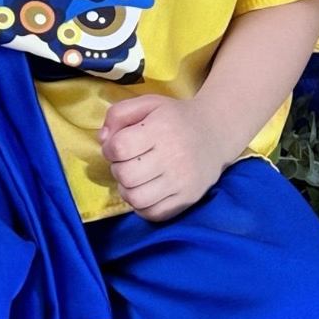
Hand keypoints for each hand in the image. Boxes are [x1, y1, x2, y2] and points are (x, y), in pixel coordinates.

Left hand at [97, 93, 231, 222]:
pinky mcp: (188, 199)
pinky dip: (142, 206)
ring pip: (137, 199)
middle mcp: (174, 157)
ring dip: (127, 189)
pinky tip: (146, 190)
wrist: (216, 133)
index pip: (120, 148)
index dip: (110, 149)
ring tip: (135, 178)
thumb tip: (103, 140)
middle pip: (126, 176)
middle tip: (128, 162)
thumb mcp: (147, 104)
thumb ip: (118, 115)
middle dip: (118, 169)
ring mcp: (182, 182)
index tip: (117, 147)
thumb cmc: (174, 118)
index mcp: (161, 129)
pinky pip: (154, 214)